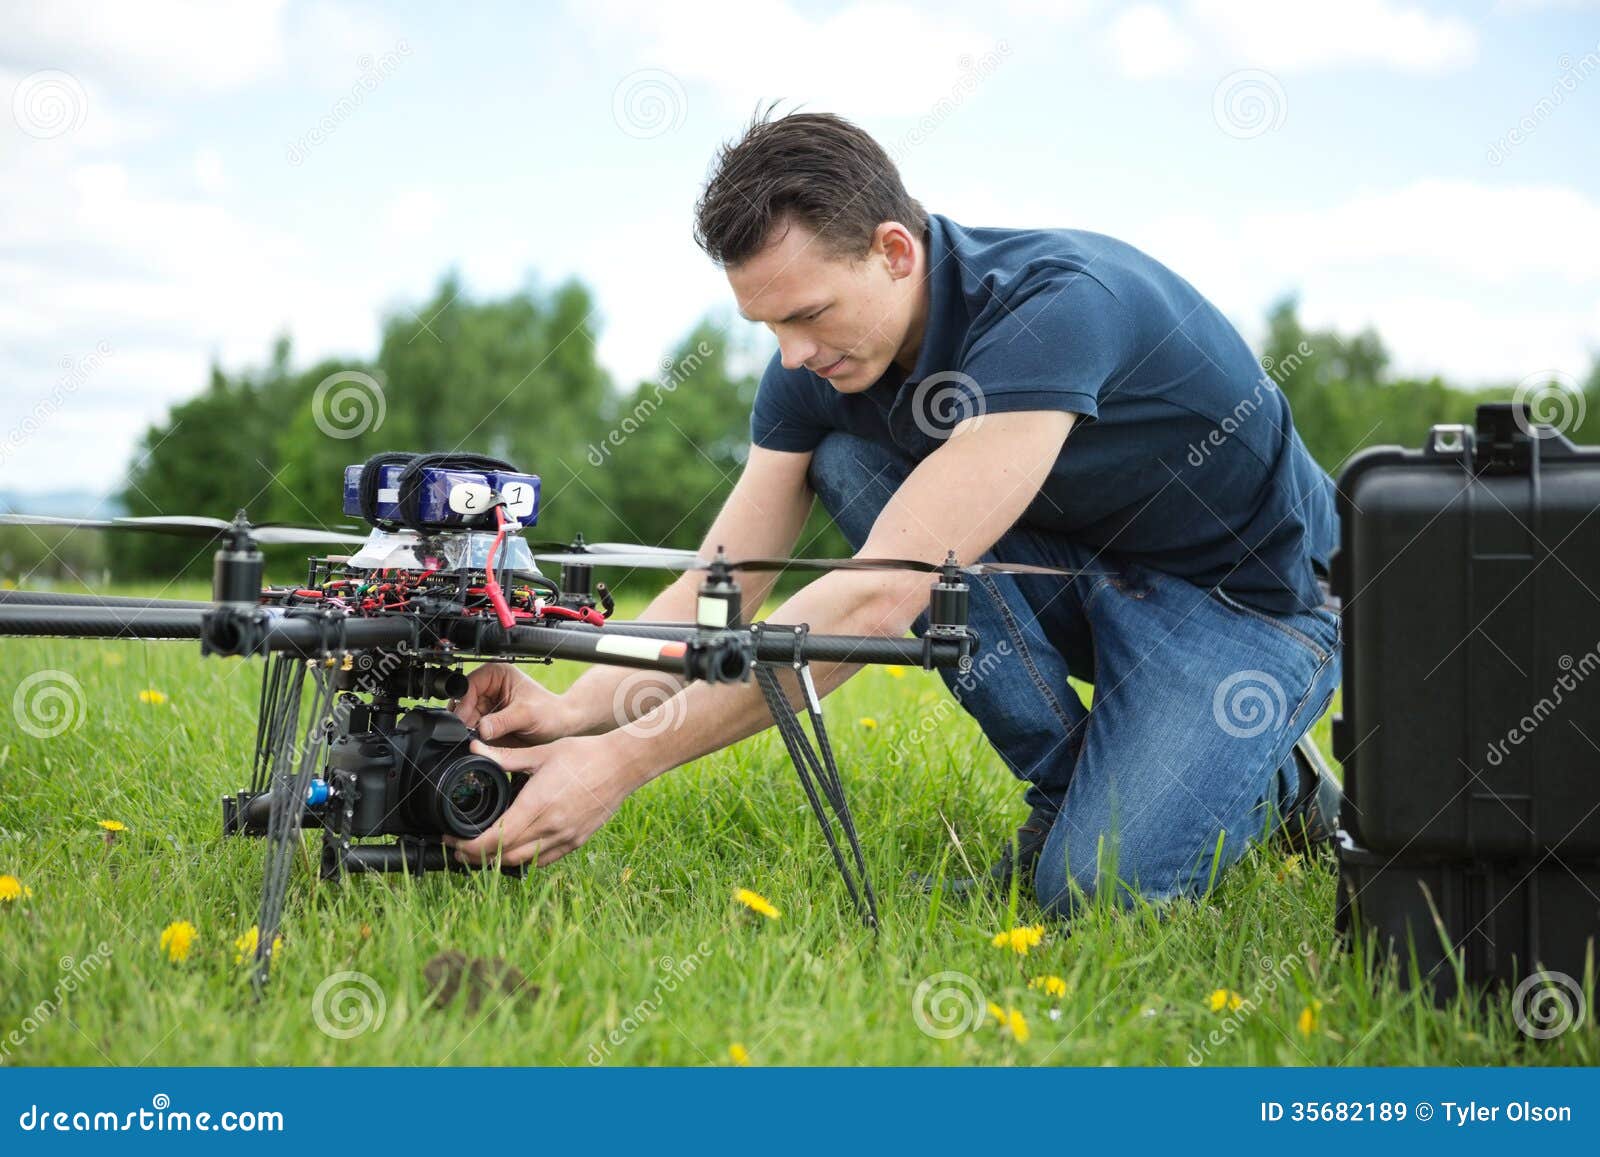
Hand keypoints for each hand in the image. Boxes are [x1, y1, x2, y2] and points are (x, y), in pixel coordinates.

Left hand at [445, 735, 631, 868]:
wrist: (621, 765)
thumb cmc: (583, 755)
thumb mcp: (540, 752)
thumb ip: (504, 757)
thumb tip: (475, 749)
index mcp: (537, 806)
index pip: (493, 840)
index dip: (467, 847)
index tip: (452, 841)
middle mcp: (550, 828)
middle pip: (501, 857)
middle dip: (475, 857)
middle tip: (458, 848)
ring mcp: (564, 838)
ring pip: (520, 862)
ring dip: (496, 861)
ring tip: (480, 851)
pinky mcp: (575, 842)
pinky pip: (541, 860)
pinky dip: (522, 859)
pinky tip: (512, 849)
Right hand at [451, 662, 569, 746]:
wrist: (559, 727)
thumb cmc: (549, 712)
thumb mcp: (526, 714)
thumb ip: (502, 721)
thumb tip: (481, 729)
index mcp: (497, 673)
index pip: (469, 684)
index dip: (465, 703)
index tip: (464, 721)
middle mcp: (488, 687)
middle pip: (463, 702)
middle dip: (464, 719)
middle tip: (467, 734)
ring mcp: (486, 705)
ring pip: (465, 717)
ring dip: (467, 729)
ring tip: (476, 739)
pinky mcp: (486, 721)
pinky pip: (472, 729)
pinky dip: (473, 737)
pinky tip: (480, 742)